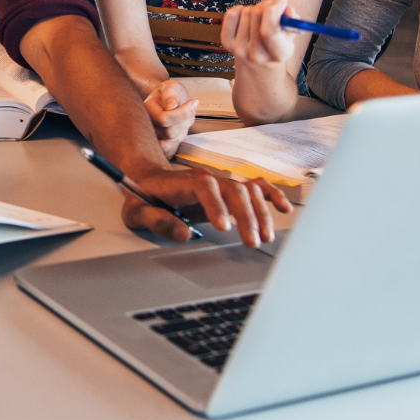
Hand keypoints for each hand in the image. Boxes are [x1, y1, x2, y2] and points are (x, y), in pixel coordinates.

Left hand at [120, 165, 290, 246]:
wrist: (148, 180)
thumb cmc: (142, 196)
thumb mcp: (136, 211)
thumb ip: (156, 220)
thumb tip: (183, 233)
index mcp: (182, 182)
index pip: (204, 187)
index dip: (216, 205)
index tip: (223, 227)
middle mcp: (206, 179)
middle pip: (233, 190)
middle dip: (245, 216)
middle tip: (251, 241)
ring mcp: (220, 183)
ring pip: (248, 190)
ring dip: (260, 212)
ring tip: (265, 236)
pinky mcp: (229, 189)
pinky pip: (256, 186)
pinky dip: (272, 195)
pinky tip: (283, 208)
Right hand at [143, 79, 196, 157]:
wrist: (168, 100)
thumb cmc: (169, 94)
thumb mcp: (171, 86)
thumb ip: (170, 93)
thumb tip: (172, 106)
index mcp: (146, 110)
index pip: (163, 119)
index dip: (182, 113)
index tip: (192, 103)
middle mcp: (146, 125)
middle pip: (169, 133)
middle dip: (184, 122)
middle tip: (189, 110)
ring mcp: (152, 136)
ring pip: (171, 142)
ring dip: (182, 131)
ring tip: (183, 119)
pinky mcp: (159, 146)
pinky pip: (170, 150)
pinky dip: (179, 140)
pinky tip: (179, 129)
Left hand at [221, 0, 300, 69]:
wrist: (259, 61)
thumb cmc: (278, 41)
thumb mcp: (291, 32)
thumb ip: (292, 17)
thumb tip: (282, 3)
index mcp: (279, 54)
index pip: (270, 31)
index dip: (274, 11)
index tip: (281, 1)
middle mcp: (257, 55)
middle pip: (257, 15)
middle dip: (266, 5)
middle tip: (271, 7)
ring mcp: (239, 50)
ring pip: (246, 12)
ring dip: (255, 9)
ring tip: (259, 17)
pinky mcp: (227, 43)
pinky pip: (231, 14)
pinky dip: (240, 9)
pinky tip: (246, 18)